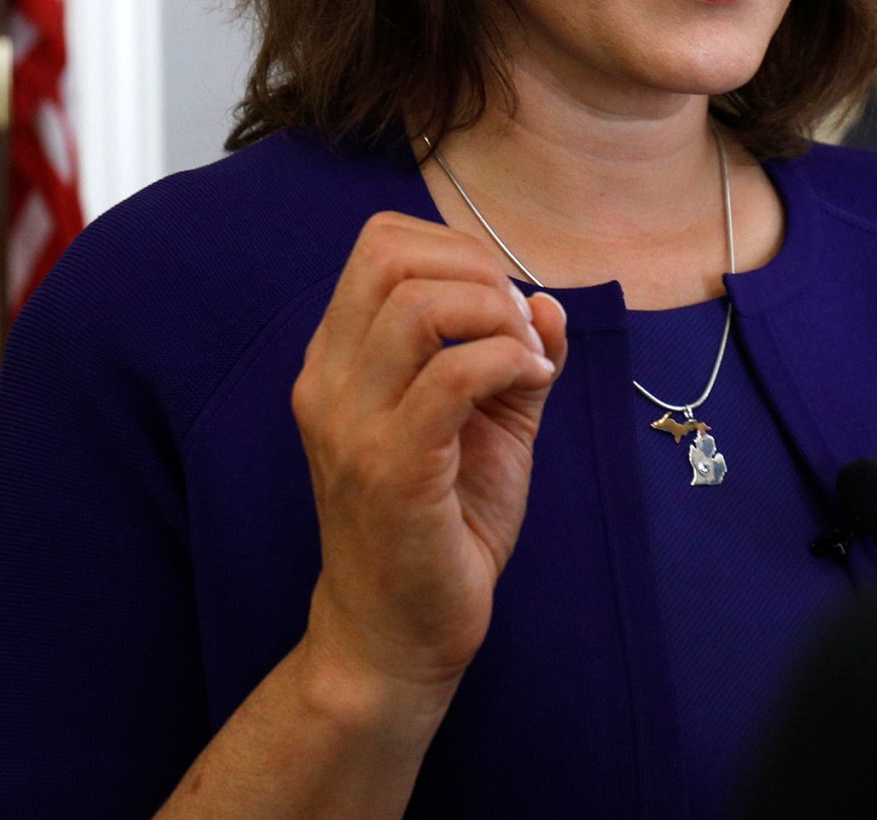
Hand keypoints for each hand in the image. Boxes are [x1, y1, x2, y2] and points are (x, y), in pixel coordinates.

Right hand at [293, 212, 570, 698]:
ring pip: (420, 307)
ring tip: (526, 361)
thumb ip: (512, 357)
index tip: (502, 303)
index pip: (379, 244)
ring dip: (497, 317)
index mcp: (338, 360)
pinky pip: (455, 376)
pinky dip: (509, 363)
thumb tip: (547, 302)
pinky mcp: (391, 469)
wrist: (397, 631)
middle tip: (518, 330)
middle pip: (392, 256)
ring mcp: (352, 424)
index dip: (457, 250)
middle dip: (479, 273)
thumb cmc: (438, 525)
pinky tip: (531, 385)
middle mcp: (329, 382)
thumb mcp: (485, 424)